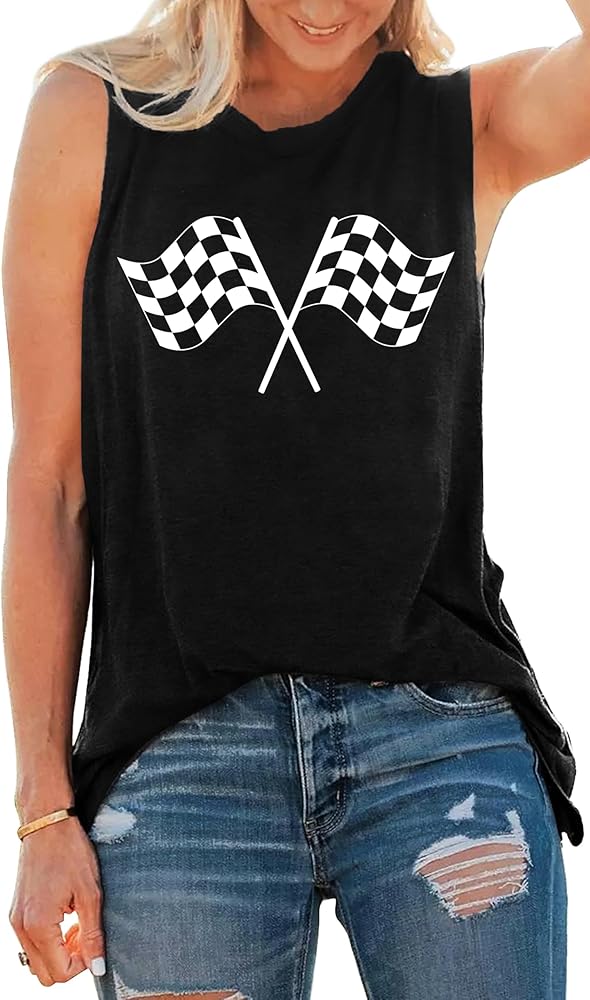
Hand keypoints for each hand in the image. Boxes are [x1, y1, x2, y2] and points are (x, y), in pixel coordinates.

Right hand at [9, 817, 105, 985]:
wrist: (47, 823)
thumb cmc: (69, 851)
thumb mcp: (90, 893)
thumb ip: (93, 934)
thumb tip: (97, 966)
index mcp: (39, 926)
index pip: (60, 972)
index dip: (82, 963)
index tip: (93, 941)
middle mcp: (22, 928)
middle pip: (44, 973)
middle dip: (68, 960)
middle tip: (85, 934)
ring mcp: (15, 920)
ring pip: (36, 959)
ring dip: (58, 950)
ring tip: (76, 923)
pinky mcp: (16, 911)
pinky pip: (30, 941)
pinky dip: (48, 938)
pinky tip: (64, 914)